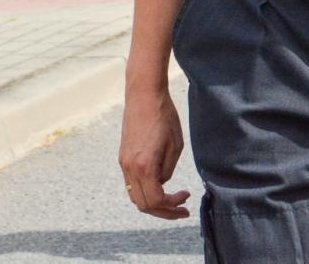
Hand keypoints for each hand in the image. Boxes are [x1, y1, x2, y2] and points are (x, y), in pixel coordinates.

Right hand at [119, 85, 190, 219]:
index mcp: (144, 166)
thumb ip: (167, 170)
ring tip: (173, 201)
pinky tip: (161, 186)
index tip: (186, 198)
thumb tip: (161, 184)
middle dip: (163, 211)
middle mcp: (129, 168)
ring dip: (153, 202)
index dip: (171, 205)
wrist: (144, 97)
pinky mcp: (123, 158)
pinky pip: (132, 184)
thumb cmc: (164, 117)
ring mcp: (123, 164)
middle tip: (181, 209)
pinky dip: (146, 190)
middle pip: (142, 204)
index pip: (155, 200)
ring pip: (135, 196)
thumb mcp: (176, 146)